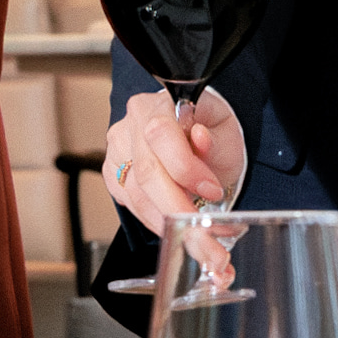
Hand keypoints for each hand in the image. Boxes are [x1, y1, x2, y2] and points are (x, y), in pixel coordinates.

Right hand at [102, 87, 246, 235]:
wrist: (198, 134)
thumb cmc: (211, 130)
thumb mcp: (225, 131)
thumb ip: (214, 139)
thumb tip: (200, 138)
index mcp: (161, 104)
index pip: (162, 135)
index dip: (186, 169)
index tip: (212, 191)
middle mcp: (133, 122)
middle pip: (146, 171)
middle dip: (176, 206)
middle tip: (201, 228)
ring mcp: (119, 147)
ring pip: (136, 193)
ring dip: (166, 219)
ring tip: (194, 233)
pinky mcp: (112, 171)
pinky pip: (128, 202)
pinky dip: (153, 219)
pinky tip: (171, 224)